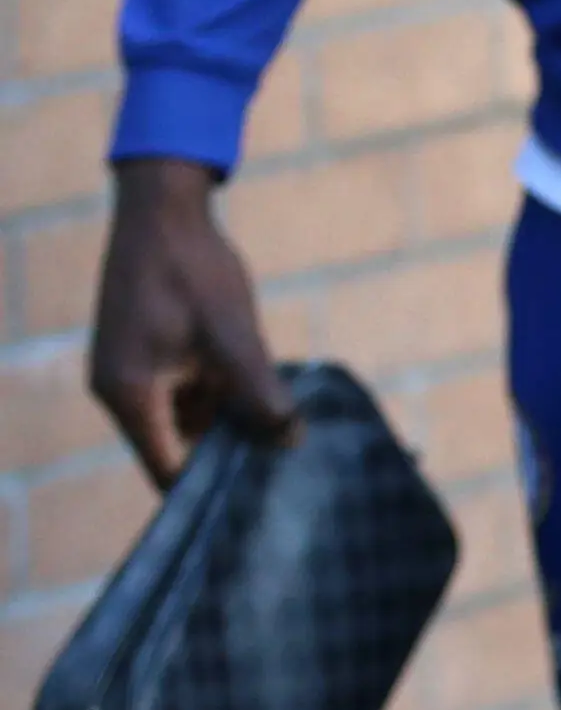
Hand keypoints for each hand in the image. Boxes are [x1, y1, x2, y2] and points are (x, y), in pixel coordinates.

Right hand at [86, 156, 294, 487]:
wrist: (163, 207)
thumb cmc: (195, 267)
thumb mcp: (233, 332)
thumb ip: (258, 389)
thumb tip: (290, 441)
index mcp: (131, 396)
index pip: (168, 470)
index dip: (210, 490)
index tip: (256, 502)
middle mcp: (120, 393)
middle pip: (175, 448)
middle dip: (225, 455)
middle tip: (282, 467)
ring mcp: (128, 373)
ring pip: (182, 419)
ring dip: (224, 423)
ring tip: (282, 437)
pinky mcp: (143, 355)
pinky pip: (180, 393)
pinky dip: (215, 396)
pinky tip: (261, 397)